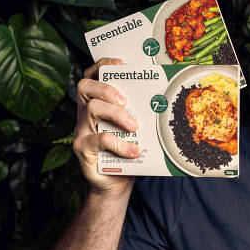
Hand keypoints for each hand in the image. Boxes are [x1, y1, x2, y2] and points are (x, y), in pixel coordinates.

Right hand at [73, 58, 139, 197]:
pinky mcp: (83, 149)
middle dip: (107, 89)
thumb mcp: (136, 129)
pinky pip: (99, 140)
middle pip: (86, 88)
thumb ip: (142, 114)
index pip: (92, 76)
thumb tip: (168, 99)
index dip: (102, 66)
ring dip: (116, 115)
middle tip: (126, 101)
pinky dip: (120, 144)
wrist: (116, 184)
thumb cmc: (128, 151)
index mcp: (97, 104)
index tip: (120, 64)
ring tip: (134, 126)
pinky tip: (134, 150)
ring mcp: (82, 131)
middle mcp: (85, 114)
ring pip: (92, 109)